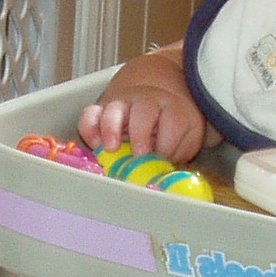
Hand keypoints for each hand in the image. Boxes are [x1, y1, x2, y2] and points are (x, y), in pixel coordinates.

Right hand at [77, 88, 206, 163]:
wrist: (155, 102)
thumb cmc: (171, 127)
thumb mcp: (186, 138)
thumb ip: (179, 152)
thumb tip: (165, 174)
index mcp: (173, 108)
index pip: (173, 121)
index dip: (168, 143)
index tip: (163, 158)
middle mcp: (147, 102)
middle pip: (144, 110)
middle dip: (141, 133)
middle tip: (139, 153)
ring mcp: (122, 105)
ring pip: (113, 110)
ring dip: (110, 129)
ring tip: (111, 148)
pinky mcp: (102, 110)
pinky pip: (90, 114)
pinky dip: (89, 128)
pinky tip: (95, 145)